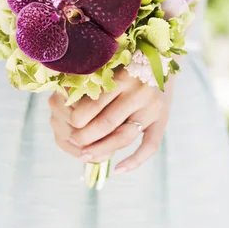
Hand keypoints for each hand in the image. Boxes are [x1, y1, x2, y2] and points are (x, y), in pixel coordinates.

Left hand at [48, 69, 171, 174]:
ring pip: (124, 136)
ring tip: (84, 156)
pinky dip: (135, 161)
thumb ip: (94, 80)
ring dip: (101, 149)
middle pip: (107, 123)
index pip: (95, 105)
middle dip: (85, 137)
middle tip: (72, 140)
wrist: (164, 58)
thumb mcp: (111, 64)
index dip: (77, 119)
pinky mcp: (163, 119)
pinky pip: (150, 146)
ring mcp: (152, 108)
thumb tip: (64, 99)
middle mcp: (139, 92)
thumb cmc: (128, 61)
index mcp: (122, 77)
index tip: (68, 124)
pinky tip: (118, 169)